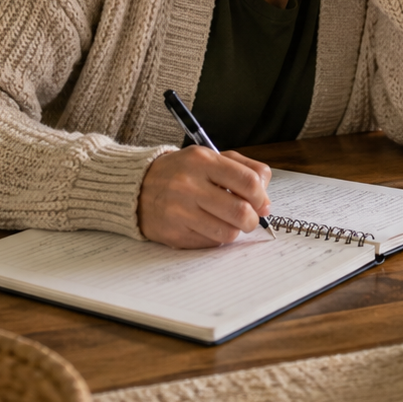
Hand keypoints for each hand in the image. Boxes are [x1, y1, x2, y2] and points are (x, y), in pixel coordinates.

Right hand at [138, 147, 272, 248]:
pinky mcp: (174, 234)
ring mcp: (179, 211)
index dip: (262, 197)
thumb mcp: (210, 158)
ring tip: (227, 222)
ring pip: (228, 232)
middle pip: (241, 211)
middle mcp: (189, 185)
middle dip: (252, 219)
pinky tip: (206, 226)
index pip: (248, 182)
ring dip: (234, 230)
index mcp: (202, 161)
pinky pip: (210, 243)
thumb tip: (265, 198)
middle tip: (249, 218)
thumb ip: (244, 169)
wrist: (137, 187)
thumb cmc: (181, 172)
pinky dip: (215, 237)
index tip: (261, 203)